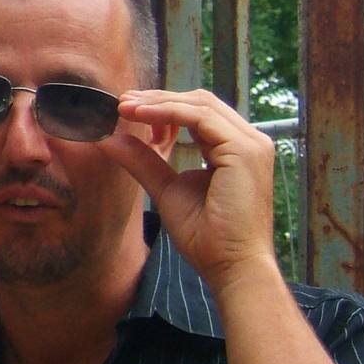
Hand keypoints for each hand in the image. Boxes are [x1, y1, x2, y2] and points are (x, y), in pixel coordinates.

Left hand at [103, 88, 277, 292]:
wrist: (230, 265)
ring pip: (200, 105)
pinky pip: (201, 118)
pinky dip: (168, 112)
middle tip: (122, 101)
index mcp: (234, 149)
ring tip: (126, 106)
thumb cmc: (205, 237)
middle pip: (200, 102)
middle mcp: (248, 140)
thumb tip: (112, 140)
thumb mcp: (166, 190)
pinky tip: (140, 115)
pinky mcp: (244, 150)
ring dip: (159, 102)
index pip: (198, 114)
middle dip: (158, 98)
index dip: (162, 107)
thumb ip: (144, 162)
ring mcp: (251, 143)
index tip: (127, 109)